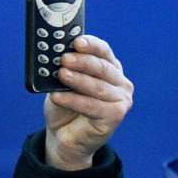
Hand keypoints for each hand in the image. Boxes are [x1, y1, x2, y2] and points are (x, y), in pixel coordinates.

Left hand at [44, 34, 133, 170]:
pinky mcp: (116, 115)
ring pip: (97, 87)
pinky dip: (74, 100)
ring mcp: (121, 99)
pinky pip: (93, 106)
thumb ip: (65, 69)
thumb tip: (56, 57)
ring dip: (77, 80)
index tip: (77, 41)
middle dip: (82, 61)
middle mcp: (120, 81)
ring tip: (60, 74)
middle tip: (64, 58)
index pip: (103, 51)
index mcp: (110, 67)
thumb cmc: (66, 105)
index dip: (91, 44)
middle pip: (102, 67)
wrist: (65, 136)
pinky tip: (58, 96)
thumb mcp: (63, 83)